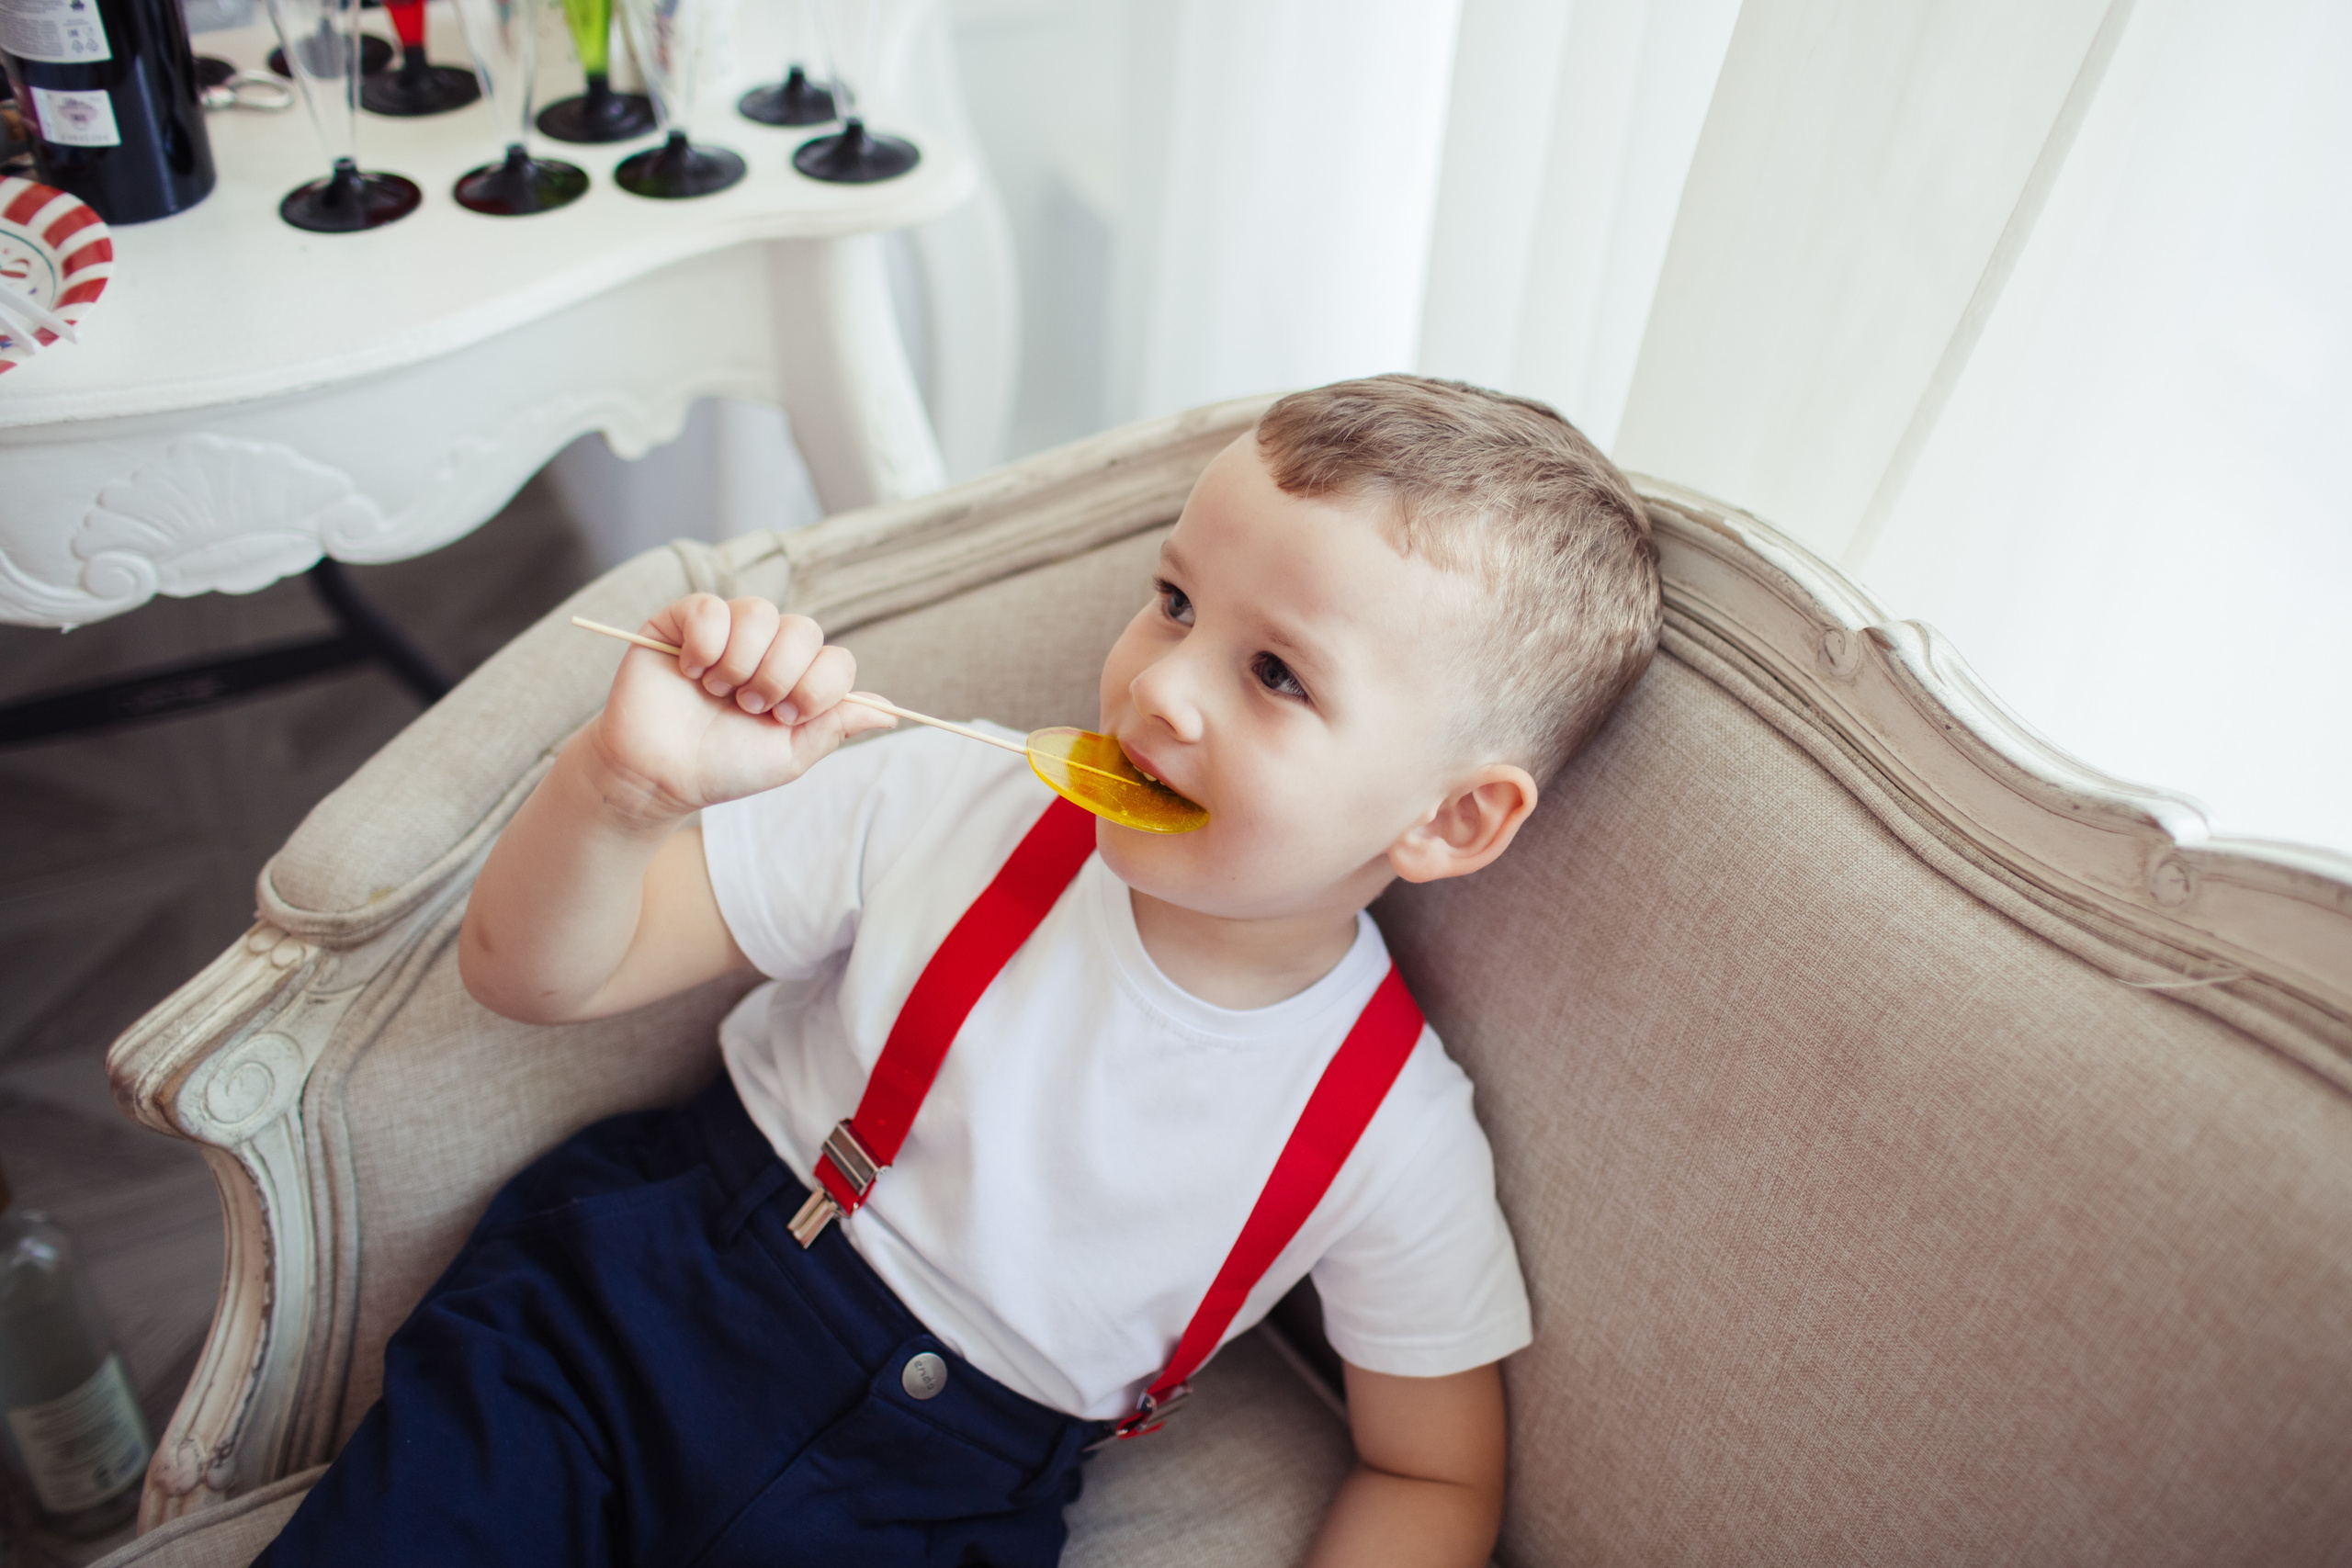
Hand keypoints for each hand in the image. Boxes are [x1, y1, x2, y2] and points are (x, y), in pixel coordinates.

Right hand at [586, 594, 894, 822]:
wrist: (658, 776)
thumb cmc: (723, 767)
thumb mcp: (789, 755)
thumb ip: (835, 726)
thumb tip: (891, 712)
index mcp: (798, 678)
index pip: (836, 659)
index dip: (818, 687)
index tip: (785, 718)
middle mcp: (767, 649)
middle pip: (804, 630)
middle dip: (780, 676)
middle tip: (749, 706)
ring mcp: (726, 631)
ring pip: (760, 613)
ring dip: (742, 661)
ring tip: (717, 691)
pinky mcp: (683, 621)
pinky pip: (711, 608)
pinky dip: (705, 643)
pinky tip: (690, 671)